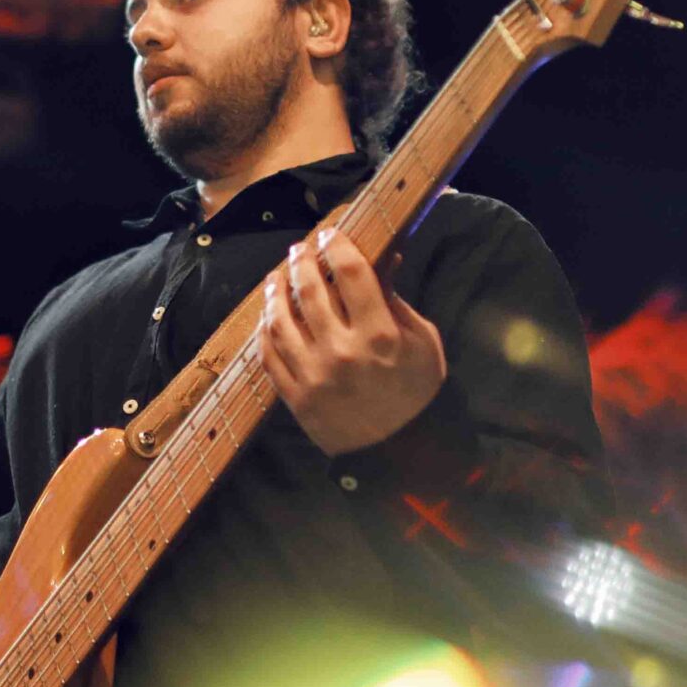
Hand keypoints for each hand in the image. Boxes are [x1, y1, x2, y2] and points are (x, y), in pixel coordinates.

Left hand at [259, 224, 446, 457]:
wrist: (402, 451)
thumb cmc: (418, 391)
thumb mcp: (422, 341)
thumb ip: (395, 300)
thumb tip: (382, 258)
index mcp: (381, 334)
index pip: (351, 272)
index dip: (337, 246)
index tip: (329, 235)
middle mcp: (343, 352)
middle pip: (310, 290)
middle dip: (301, 262)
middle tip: (299, 251)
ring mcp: (315, 377)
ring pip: (280, 321)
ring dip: (275, 292)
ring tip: (277, 278)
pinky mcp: (297, 399)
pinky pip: (269, 357)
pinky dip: (265, 331)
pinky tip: (268, 317)